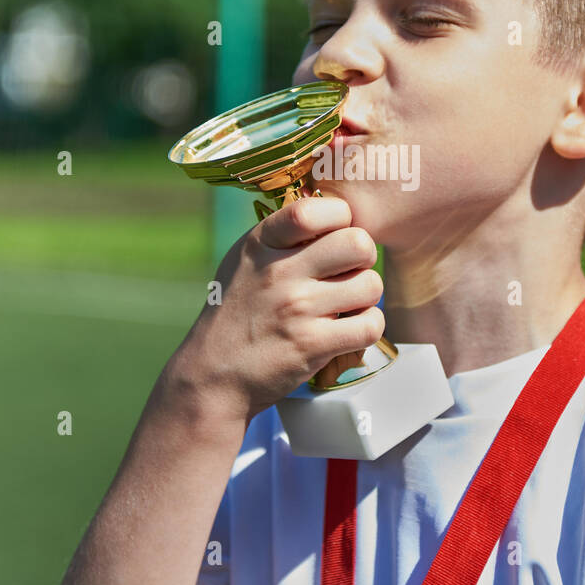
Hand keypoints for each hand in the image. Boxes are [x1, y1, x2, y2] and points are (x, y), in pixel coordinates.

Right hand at [168, 196, 384, 424]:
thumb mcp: (245, 261)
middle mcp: (279, 271)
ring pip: (371, 285)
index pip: (315, 210)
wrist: (213, 374)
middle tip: (349, 271)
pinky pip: (371, 325)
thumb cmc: (237, 313)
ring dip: (366, 297)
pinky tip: (349, 329)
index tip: (335, 233)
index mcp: (261, 243)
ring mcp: (297, 309)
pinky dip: (368, 328)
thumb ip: (284, 237)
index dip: (340, 217)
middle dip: (363, 257)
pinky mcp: (313, 345)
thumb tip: (337, 216)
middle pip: (358, 243)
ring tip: (346, 305)